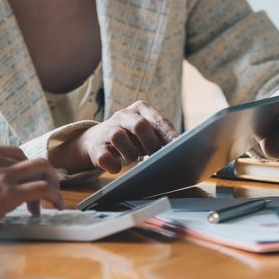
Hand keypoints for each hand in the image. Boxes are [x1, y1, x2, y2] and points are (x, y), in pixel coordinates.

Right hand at [55, 100, 179, 173]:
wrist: (96, 141)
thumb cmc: (131, 139)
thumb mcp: (148, 134)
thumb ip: (163, 138)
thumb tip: (183, 152)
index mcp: (141, 110)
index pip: (159, 121)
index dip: (170, 136)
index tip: (180, 149)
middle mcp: (123, 115)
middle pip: (139, 125)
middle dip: (152, 144)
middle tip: (159, 158)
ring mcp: (107, 129)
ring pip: (118, 136)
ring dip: (130, 153)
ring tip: (134, 160)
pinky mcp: (95, 146)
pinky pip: (103, 155)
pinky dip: (112, 164)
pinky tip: (117, 168)